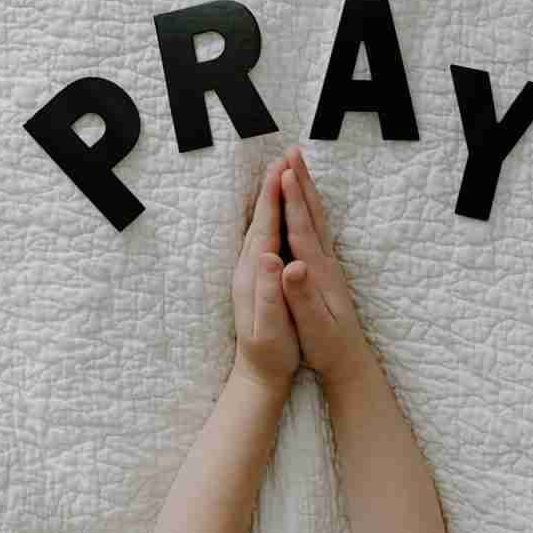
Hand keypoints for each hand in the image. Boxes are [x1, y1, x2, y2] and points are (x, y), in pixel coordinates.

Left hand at [230, 159, 300, 392]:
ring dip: (270, 199)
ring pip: (262, 226)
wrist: (258, 375)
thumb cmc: (270, 353)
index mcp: (255, 275)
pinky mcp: (258, 278)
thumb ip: (269, 291)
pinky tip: (278, 213)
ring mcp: (252, 272)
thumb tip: (271, 257)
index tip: (282, 170)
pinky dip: (273, 218)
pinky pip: (267, 237)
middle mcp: (250, 268)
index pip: (265, 228)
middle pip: (260, 220)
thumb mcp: (271, 326)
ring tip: (280, 175)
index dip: (274, 199)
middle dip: (271, 188)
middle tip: (282, 157)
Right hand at [279, 146, 376, 388]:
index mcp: (317, 272)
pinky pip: (316, 228)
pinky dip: (309, 208)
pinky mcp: (325, 270)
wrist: (350, 362)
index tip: (283, 173)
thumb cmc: (328, 347)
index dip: (291, 201)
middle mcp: (325, 261)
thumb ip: (303, 296)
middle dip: (301, 182)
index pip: (301, 229)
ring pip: (316, 217)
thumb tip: (293, 266)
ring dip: (306, 190)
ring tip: (297, 166)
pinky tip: (306, 204)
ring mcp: (327, 264)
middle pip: (312, 213)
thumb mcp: (314, 326)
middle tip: (292, 152)